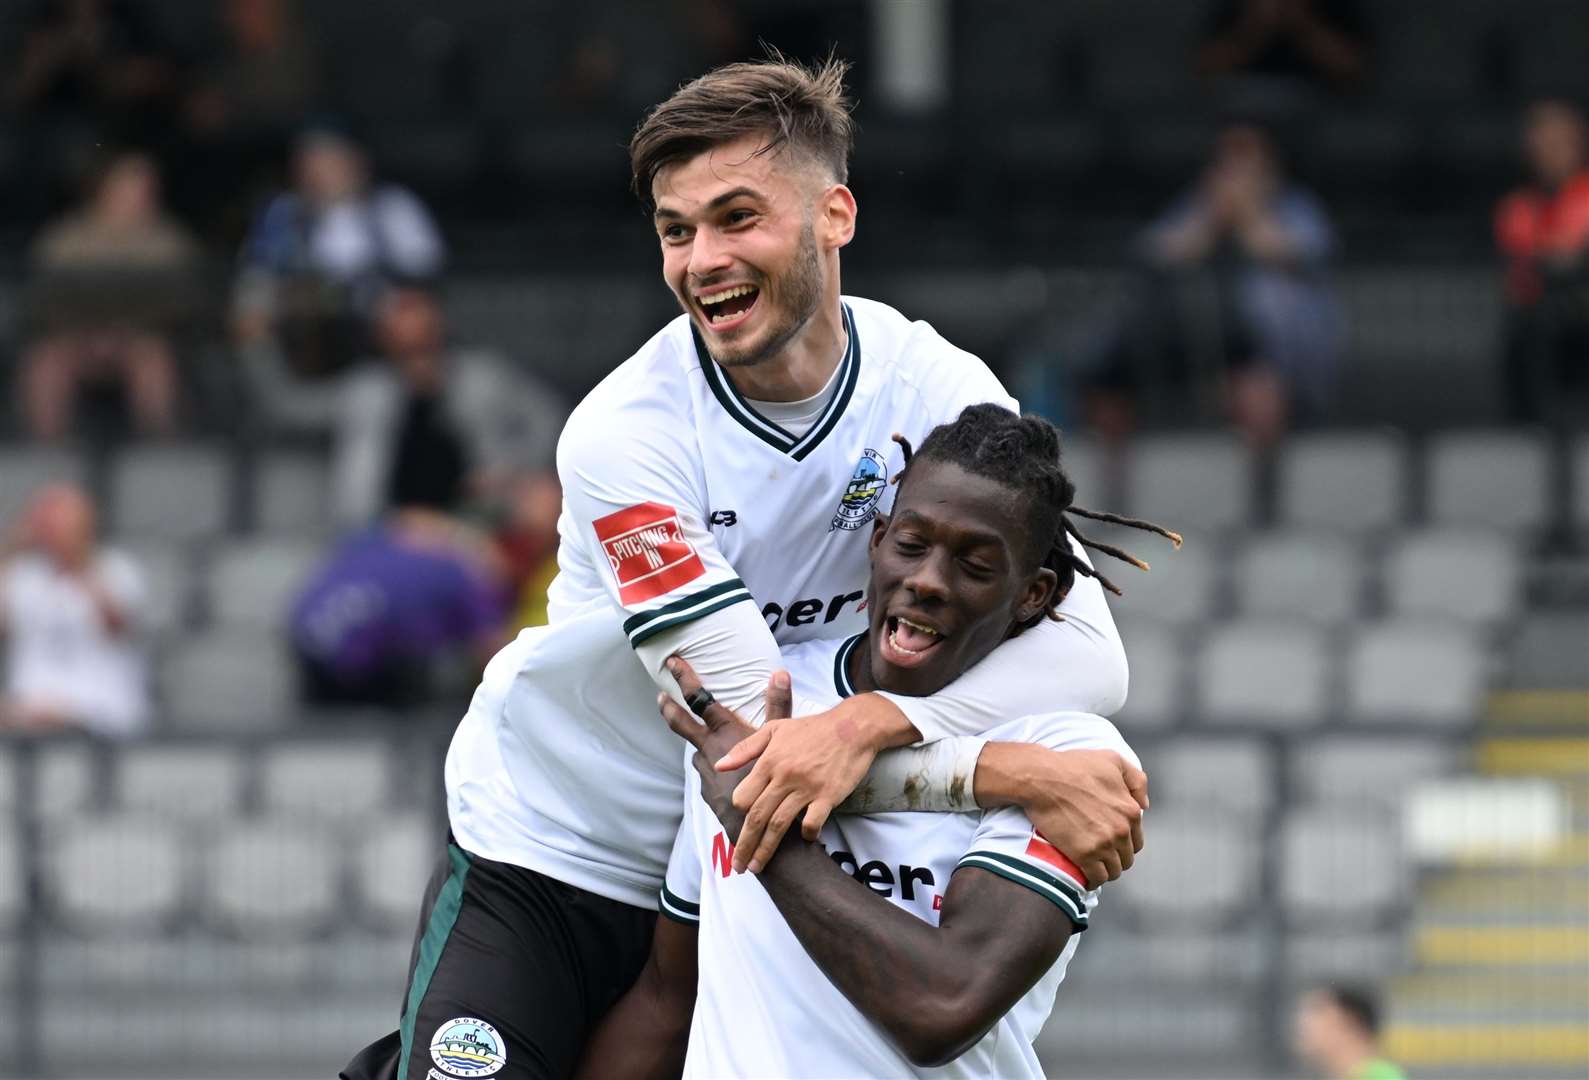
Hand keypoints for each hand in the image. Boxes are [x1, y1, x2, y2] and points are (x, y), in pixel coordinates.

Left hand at [658, 657, 792, 847]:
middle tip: (660, 697)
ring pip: (700, 756)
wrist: (768, 827)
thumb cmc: (778, 778)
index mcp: (726, 734)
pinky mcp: (708, 795)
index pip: (699, 699)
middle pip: (682, 725)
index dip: (684, 678)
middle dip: (669, 709)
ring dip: (706, 751)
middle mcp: (710, 752)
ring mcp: (706, 775)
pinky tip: (731, 781)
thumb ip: (777, 706)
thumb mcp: (781, 738)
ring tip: (720, 753)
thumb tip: (779, 673)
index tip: (672, 662)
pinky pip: (710, 779)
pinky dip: (717, 775)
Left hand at [714, 693, 904, 872]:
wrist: (852, 727)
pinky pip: (812, 822)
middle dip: (744, 845)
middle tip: (738, 866)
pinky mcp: (828, 795)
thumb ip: (745, 749)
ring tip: (758, 866)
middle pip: (757, 817)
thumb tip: (719, 766)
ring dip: (766, 850)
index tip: (740, 824)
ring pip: (779, 825)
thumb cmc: (812, 728)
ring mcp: (807, 788)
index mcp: (769, 761)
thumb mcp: (774, 729)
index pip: (743, 797)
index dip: (739, 813)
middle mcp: (784, 777)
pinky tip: (805, 839)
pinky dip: (807, 834)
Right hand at [1018, 748, 1148, 887]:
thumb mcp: (1112, 759)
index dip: (1124, 844)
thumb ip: (1136, 780)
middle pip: (1126, 858)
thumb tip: (1145, 806)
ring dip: (1105, 871)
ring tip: (1092, 867)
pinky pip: (1096, 879)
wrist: (1042, 778)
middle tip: (1099, 856)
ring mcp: (1104, 844)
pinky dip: (1093, 881)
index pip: (1136, 840)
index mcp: (1130, 811)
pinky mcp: (1084, 855)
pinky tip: (1086, 878)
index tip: (1110, 844)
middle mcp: (1121, 830)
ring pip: (1113, 871)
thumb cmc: (1073, 765)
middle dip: (1115, 858)